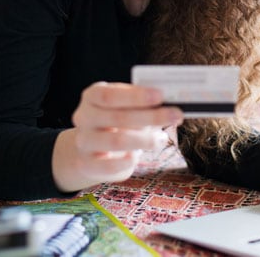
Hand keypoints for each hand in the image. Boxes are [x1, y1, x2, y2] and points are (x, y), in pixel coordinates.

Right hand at [52, 82, 183, 192]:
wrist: (93, 147)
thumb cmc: (117, 120)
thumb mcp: (126, 106)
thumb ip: (143, 102)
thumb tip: (170, 102)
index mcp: (92, 96)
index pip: (110, 95)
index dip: (136, 96)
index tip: (161, 95)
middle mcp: (83, 117)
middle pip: (117, 117)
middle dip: (151, 117)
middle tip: (176, 115)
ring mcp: (84, 141)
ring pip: (115, 141)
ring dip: (144, 140)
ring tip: (161, 138)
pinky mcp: (87, 164)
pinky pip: (109, 165)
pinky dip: (127, 161)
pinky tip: (136, 156)